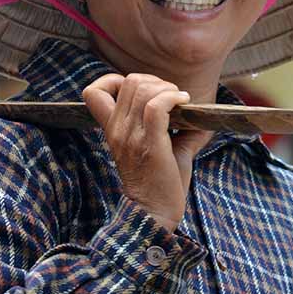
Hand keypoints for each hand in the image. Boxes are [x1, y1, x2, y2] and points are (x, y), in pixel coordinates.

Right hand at [83, 72, 213, 232]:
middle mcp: (118, 130)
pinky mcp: (150, 143)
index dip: (114, 80)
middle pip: (130, 81)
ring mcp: (131, 136)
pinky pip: (157, 106)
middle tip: (171, 97)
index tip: (142, 91)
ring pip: (144, 89)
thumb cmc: (159, 184)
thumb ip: (171, 127)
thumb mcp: (156, 149)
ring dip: (167, 89)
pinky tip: (185, 103)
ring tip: (180, 101)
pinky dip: (173, 97)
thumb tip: (199, 115)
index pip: (93, 92)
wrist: (153, 214)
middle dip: (155, 81)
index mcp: (113, 130)